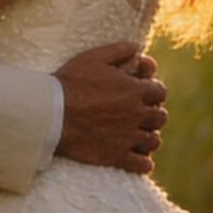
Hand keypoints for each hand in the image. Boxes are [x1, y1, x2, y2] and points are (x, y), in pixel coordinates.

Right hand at [52, 40, 168, 174]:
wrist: (52, 114)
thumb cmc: (71, 82)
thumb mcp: (94, 57)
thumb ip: (119, 50)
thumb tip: (138, 48)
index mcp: (135, 91)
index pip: (160, 92)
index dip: (153, 91)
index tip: (143, 93)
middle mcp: (137, 115)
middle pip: (160, 117)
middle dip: (153, 113)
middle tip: (140, 114)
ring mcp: (128, 137)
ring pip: (153, 141)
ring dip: (149, 137)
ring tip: (138, 135)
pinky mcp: (117, 156)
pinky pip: (142, 165)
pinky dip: (143, 163)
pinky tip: (137, 159)